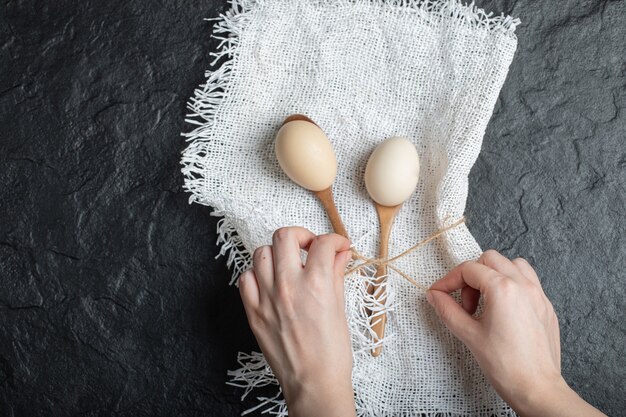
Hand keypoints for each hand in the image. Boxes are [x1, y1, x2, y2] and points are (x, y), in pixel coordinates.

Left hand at [238, 227, 355, 416]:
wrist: (314, 383)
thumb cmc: (331, 354)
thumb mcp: (340, 308)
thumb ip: (336, 274)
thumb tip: (340, 255)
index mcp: (316, 284)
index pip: (324, 244)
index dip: (335, 240)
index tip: (339, 246)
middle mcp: (288, 286)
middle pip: (285, 236)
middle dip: (302, 235)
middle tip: (311, 247)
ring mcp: (267, 298)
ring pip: (262, 252)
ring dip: (277, 253)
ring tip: (289, 264)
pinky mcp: (253, 312)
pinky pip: (245, 278)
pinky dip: (257, 274)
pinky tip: (270, 281)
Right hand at [427, 250, 605, 416]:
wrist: (536, 388)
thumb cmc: (505, 365)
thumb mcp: (468, 335)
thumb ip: (448, 310)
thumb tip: (435, 296)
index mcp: (503, 289)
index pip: (468, 269)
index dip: (448, 280)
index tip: (439, 294)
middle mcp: (523, 285)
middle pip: (490, 259)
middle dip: (471, 276)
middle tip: (464, 302)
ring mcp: (538, 294)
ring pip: (513, 264)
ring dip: (494, 274)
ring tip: (485, 300)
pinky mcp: (546, 306)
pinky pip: (528, 281)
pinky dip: (511, 285)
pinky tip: (503, 308)